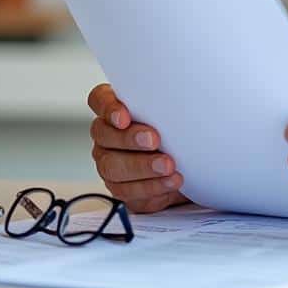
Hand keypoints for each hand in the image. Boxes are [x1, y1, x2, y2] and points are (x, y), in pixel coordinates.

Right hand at [87, 83, 189, 212]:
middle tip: (154, 140)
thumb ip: (168, 106)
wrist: (188, 167)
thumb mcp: (174, 115)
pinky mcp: (120, 187)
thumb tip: (187, 97)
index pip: (100, 100)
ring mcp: (110, 162)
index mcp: (116, 110)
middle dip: (129, 139)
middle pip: (104, 134)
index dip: (108, 108)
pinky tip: (170, 181)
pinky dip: (152, 186)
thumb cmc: (176, 132)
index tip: (124, 117)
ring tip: (168, 166)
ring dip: (142, 166)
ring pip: (113, 165)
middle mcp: (107, 135)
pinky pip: (127, 190)